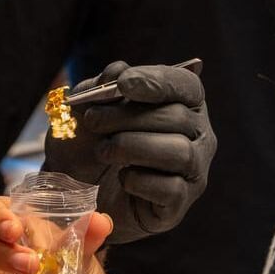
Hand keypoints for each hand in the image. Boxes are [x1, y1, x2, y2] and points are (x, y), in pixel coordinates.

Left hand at [43, 61, 214, 244]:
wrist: (76, 194)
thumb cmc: (88, 145)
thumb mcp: (84, 111)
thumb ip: (100, 88)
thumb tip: (118, 70)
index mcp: (183, 104)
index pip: (187, 85)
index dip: (158, 81)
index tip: (124, 85)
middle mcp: (197, 136)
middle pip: (178, 117)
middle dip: (129, 116)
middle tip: (93, 120)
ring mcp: (193, 171)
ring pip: (180, 152)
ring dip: (133, 147)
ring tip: (104, 150)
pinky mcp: (180, 203)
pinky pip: (170, 188)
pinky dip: (139, 180)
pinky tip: (122, 178)